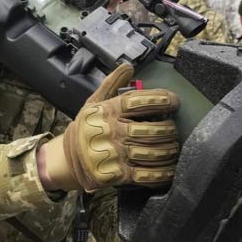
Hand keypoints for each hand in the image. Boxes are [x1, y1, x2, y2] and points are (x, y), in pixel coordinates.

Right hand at [39, 64, 178, 191]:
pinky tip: (170, 169)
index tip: (174, 101)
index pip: (138, 102)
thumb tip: (128, 66)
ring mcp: (116, 155)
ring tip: (174, 147)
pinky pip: (146, 175)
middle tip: (174, 129)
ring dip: (169, 150)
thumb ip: (111, 83)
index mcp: (107, 112)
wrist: (67, 159)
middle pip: (150, 130)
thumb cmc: (86, 128)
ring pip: (152, 152)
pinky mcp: (118, 174)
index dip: (160, 99)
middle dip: (169, 129)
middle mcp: (112, 132)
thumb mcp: (93, 102)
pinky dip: (162, 173)